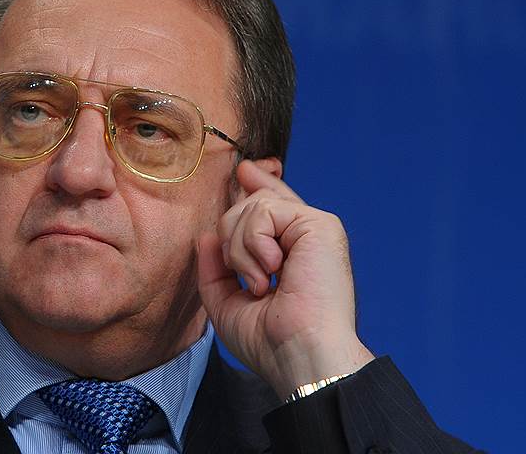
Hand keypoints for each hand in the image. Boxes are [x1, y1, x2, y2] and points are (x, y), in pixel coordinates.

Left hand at [196, 159, 373, 398]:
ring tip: (260, 282)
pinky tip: (271, 270)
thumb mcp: (227, 303)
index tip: (243, 171)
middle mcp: (304, 236)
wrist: (298, 355)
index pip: (271, 206)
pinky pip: (264, 210)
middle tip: (248, 279)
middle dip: (230, 238)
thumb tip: (206, 236)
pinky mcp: (319, 224)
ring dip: (240, 247)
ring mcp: (314, 227)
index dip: (256, 184)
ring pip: (252, 205)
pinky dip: (253, 242)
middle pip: (248, 204)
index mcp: (290, 252)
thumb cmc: (270, 342)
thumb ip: (215, 269)